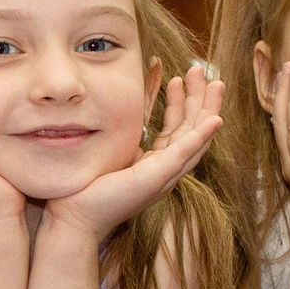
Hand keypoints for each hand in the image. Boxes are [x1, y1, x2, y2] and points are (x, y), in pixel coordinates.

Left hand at [43, 62, 224, 241]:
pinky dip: (202, 136)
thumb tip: (115, 104)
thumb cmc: (86, 188)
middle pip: (193, 129)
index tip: (182, 77)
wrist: (74, 218)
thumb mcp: (109, 151)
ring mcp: (164, 175)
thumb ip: (119, 132)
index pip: (177, 128)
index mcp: (155, 163)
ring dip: (208, 109)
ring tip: (215, 83)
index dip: (182, 102)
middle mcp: (165, 170)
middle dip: (200, 98)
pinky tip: (215, 119)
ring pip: (197, 138)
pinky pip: (185, 154)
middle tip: (202, 70)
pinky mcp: (157, 179)